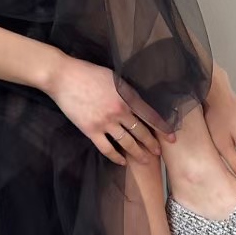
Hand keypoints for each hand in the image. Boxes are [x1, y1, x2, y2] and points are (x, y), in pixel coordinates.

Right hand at [44, 56, 173, 165]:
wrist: (63, 77)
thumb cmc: (88, 72)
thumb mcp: (114, 77)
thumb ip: (127, 91)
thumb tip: (138, 103)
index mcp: (127, 96)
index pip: (150, 116)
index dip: (163, 128)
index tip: (172, 138)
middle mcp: (119, 111)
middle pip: (140, 131)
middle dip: (152, 143)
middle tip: (159, 152)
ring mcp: (105, 123)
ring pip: (127, 143)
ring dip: (138, 153)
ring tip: (145, 160)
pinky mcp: (91, 130)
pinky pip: (106, 149)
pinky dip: (115, 157)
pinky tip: (122, 162)